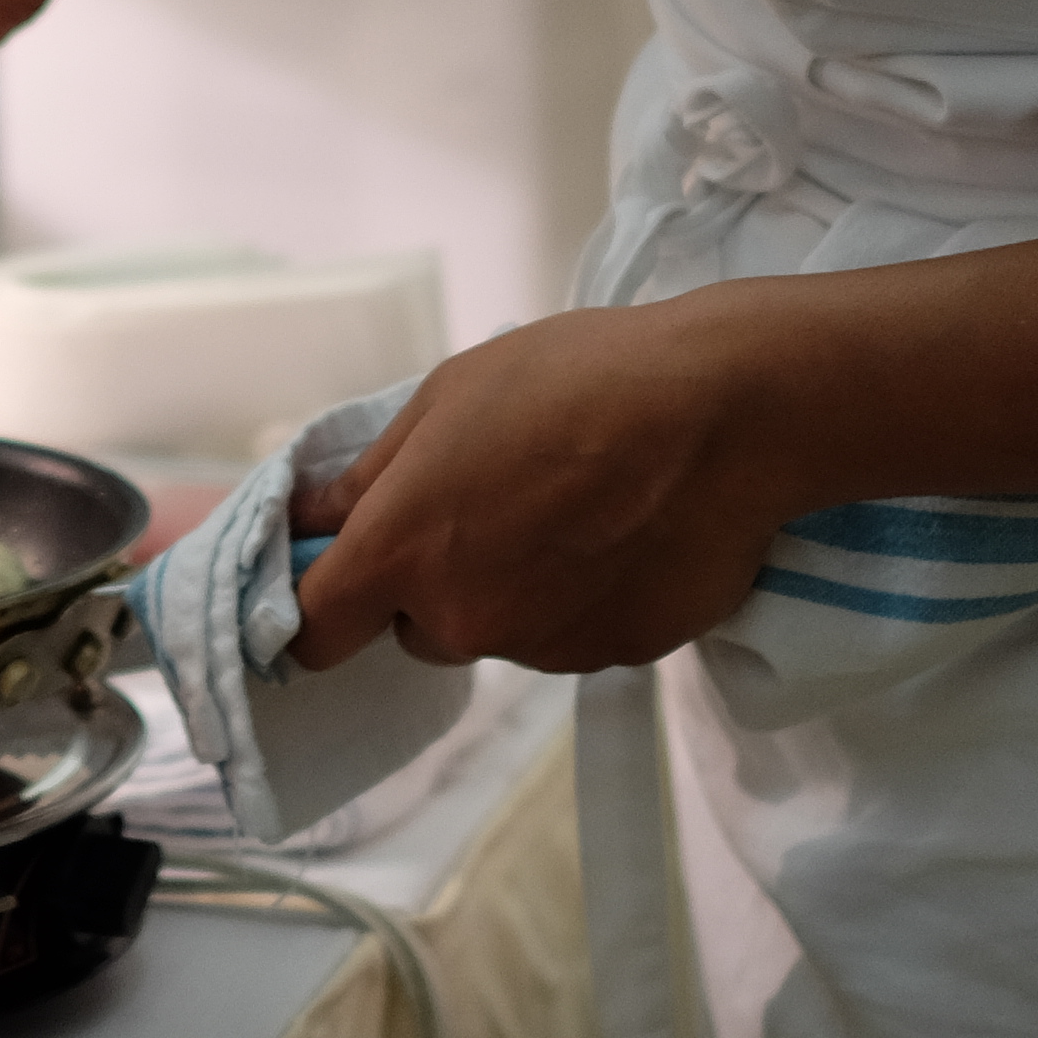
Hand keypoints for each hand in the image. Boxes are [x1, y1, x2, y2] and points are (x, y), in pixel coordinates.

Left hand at [282, 298, 808, 673]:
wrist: (723, 414)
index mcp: (405, 551)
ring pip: (498, 631)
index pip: (315, 632)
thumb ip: (372, 474)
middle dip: (435, 583)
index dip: (314, 610)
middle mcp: (463, 618)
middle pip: (416, 629)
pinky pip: (571, 636)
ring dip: (514, 591)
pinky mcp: (616, 657)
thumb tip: (315, 520)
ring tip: (575, 510)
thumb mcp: (449, 397)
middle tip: (492, 507)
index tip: (333, 581)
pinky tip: (624, 534)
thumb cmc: (574, 380)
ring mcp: (543, 647)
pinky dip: (582, 601)